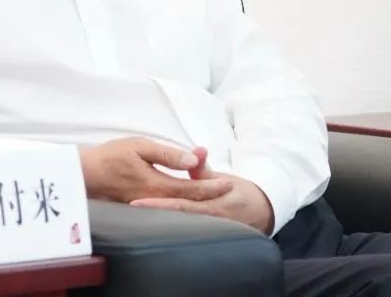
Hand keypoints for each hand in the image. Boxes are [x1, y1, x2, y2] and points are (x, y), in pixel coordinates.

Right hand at [78, 138, 233, 203]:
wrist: (84, 174)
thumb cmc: (110, 156)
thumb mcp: (140, 146)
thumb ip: (168, 154)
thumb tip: (194, 158)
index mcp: (158, 185)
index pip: (192, 188)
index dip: (211, 186)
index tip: (228, 183)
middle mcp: (155, 201)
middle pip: (189, 202)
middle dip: (210, 196)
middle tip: (228, 190)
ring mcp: (148, 208)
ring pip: (179, 209)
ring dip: (198, 203)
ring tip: (213, 197)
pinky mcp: (140, 210)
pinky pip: (167, 211)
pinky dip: (182, 207)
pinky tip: (188, 204)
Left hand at [132, 155, 274, 232]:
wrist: (260, 212)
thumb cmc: (238, 192)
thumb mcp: (223, 178)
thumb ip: (204, 169)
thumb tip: (196, 152)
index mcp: (218, 202)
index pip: (183, 203)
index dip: (160, 203)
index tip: (138, 200)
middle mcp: (213, 220)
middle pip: (178, 219)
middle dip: (154, 214)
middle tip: (130, 207)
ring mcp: (211, 233)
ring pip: (180, 229)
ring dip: (159, 223)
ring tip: (134, 217)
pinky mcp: (207, 240)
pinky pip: (185, 235)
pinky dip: (169, 230)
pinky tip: (151, 228)